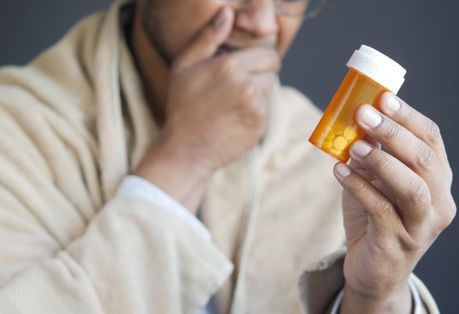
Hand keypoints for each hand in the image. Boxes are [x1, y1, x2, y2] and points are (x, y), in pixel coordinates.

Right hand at [135, 7, 280, 211]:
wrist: (186, 150)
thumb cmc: (182, 106)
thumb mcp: (185, 66)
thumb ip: (208, 37)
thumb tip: (227, 12)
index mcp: (230, 66)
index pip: (268, 54)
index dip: (258, 60)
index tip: (244, 67)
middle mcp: (247, 86)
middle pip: (272, 71)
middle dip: (259, 74)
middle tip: (235, 87)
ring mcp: (255, 108)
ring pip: (269, 90)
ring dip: (257, 93)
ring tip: (231, 103)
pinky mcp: (259, 126)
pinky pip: (265, 110)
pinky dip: (255, 112)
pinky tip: (234, 118)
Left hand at [333, 92, 455, 313]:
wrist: (373, 273)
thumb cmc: (374, 220)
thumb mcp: (376, 183)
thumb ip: (372, 155)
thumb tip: (354, 117)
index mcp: (438, 182)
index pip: (432, 141)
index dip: (409, 117)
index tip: (383, 98)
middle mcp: (439, 203)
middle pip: (425, 161)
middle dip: (394, 133)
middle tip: (363, 114)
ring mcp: (421, 227)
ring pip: (412, 188)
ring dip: (381, 161)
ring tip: (354, 145)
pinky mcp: (398, 244)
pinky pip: (380, 210)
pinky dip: (359, 187)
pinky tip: (339, 172)